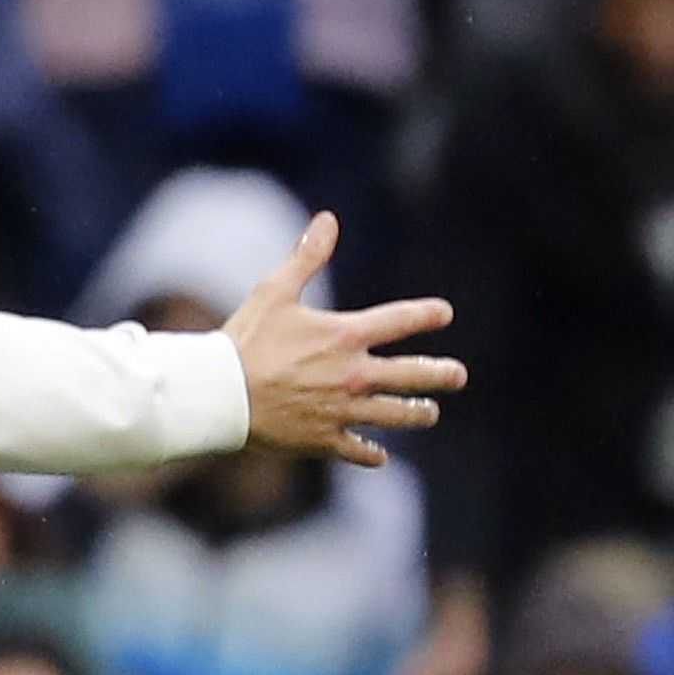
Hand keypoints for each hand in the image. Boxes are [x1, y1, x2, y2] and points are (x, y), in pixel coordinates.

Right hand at [223, 210, 459, 467]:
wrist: (216, 396)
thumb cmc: (243, 342)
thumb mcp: (273, 293)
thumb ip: (306, 258)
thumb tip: (328, 219)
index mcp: (346, 336)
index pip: (403, 320)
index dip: (428, 315)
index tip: (443, 314)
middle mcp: (354, 375)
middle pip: (414, 375)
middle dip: (441, 374)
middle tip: (458, 376)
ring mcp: (342, 410)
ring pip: (396, 415)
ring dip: (418, 414)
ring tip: (429, 413)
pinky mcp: (323, 439)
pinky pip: (359, 450)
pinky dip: (372, 454)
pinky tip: (381, 455)